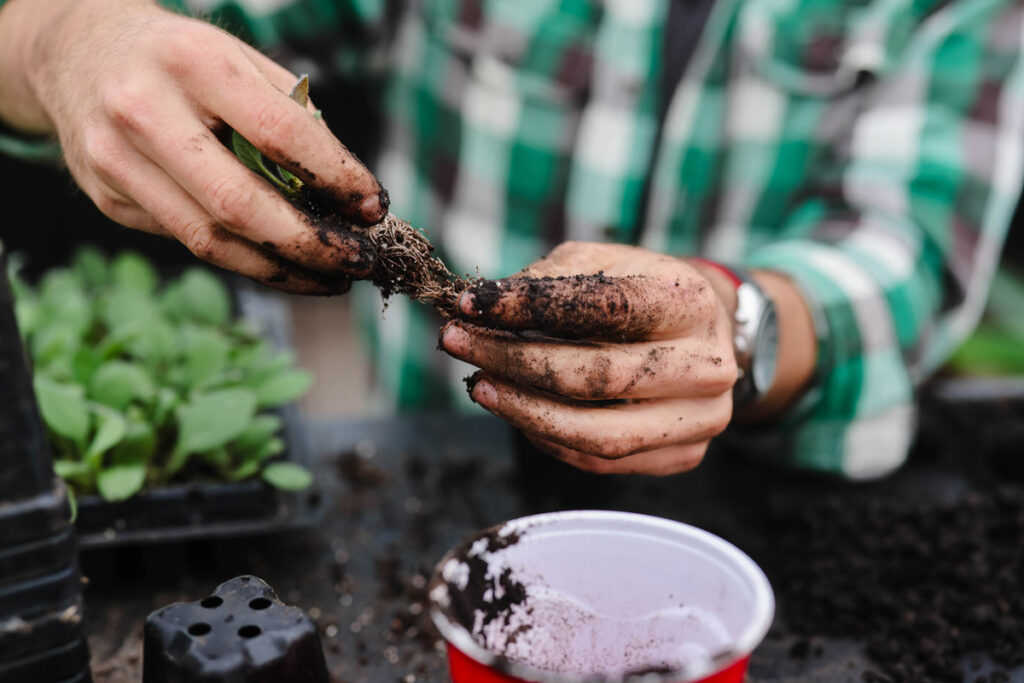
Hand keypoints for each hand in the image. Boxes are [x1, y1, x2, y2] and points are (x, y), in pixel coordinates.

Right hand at [0, 0, 386, 292]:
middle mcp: (144, 110)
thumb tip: (351, 197)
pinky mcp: (108, 198)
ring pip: (210, 240)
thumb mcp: (241, 62)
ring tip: (332, 278)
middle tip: (360, 262)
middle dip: (311, 244)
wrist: (79, 54)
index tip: (373, 207)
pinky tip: (283, 264)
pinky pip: (189, 241)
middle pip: (239, 204)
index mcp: (192, 62)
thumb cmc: (186, 61)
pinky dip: (246, 259)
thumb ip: (294, 118)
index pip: (279, 135)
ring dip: (282, 270)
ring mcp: (116, 160)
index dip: (335, 178)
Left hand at [439, 242, 739, 474]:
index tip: (470, 304)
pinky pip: (601, 461)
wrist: (709, 332)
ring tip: (478, 384)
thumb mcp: (604, 262)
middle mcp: (707, 364)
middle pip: (595, 377)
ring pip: (597, 433)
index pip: (604, 308)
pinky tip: (516, 410)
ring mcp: (701, 417)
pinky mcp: (685, 455)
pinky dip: (548, 437)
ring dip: (523, 411)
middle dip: (513, 361)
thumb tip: (481, 307)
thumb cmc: (644, 290)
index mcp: (691, 301)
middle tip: (457, 343)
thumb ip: (549, 281)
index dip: (529, 307)